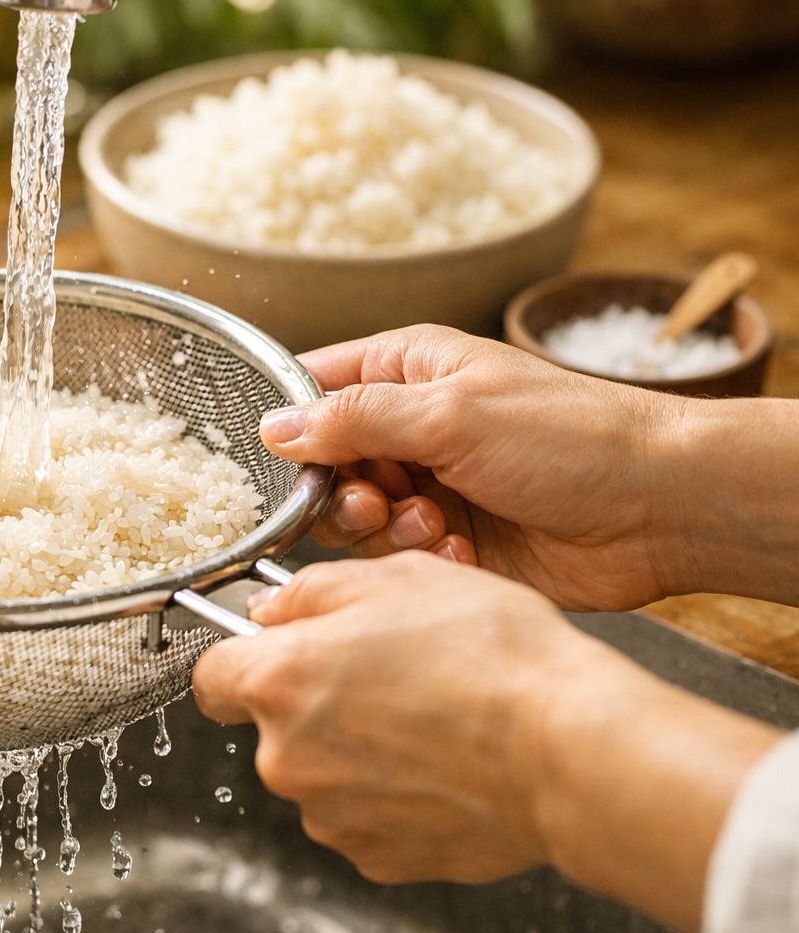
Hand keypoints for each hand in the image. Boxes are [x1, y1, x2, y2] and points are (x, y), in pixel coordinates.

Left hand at [192, 552, 780, 932]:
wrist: (568, 748)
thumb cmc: (493, 657)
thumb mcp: (397, 577)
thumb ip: (312, 591)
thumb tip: (275, 609)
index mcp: (280, 680)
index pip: (211, 677)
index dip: (240, 658)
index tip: (267, 653)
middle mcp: (289, 756)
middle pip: (273, 727)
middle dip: (314, 702)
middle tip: (385, 674)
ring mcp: (331, 815)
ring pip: (321, 773)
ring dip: (355, 750)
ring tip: (428, 718)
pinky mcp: (379, 857)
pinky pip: (366, 817)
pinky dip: (393, 795)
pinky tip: (444, 764)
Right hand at [262, 325, 685, 610]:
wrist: (659, 509)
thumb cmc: (572, 438)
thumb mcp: (452, 413)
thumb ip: (354, 420)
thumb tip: (273, 428)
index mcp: (407, 372)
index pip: (312, 387)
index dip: (288, 424)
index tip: (284, 463)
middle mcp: (409, 428)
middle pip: (321, 466)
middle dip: (340, 494)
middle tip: (376, 505)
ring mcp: (427, 486)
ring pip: (352, 521)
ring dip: (385, 531)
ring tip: (436, 524)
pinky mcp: (447, 542)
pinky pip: (396, 560)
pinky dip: (422, 561)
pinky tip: (465, 552)